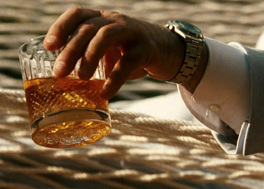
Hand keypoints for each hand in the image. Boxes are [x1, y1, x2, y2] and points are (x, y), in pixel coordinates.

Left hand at [44, 8, 190, 98]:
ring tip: (80, 78)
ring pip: (105, 36)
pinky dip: (114, 79)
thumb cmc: (134, 52)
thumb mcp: (111, 50)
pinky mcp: (146, 49)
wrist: (171, 52)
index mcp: (104, 19)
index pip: (78, 14)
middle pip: (88, 27)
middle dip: (70, 49)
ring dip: (89, 56)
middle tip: (59, 72)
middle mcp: (116, 21)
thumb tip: (66, 82)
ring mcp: (132, 33)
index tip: (49, 47)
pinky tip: (105, 93)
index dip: (61, 27)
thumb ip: (92, 58)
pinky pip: (127, 62)